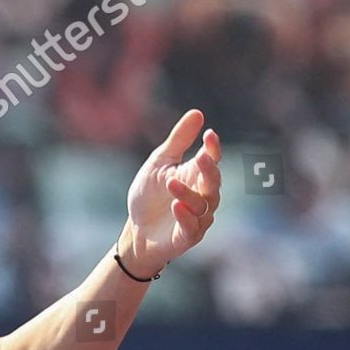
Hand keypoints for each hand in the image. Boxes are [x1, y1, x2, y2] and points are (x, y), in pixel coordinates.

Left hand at [123, 109, 221, 274]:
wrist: (135, 229)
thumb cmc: (150, 194)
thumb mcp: (159, 163)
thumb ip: (179, 140)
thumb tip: (198, 113)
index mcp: (196, 175)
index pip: (211, 160)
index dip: (213, 148)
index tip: (209, 134)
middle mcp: (203, 196)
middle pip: (214, 182)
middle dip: (209, 170)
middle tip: (200, 158)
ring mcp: (198, 217)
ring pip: (203, 204)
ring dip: (188, 194)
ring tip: (170, 184)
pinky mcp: (187, 236)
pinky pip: (193, 227)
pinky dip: (186, 217)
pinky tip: (177, 207)